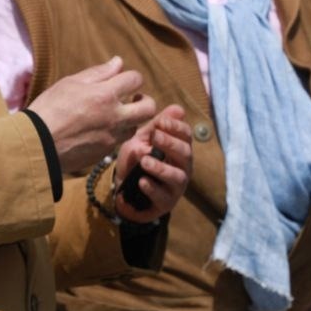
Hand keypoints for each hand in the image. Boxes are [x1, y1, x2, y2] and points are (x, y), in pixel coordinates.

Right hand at [26, 57, 154, 173]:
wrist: (37, 144)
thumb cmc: (49, 108)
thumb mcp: (70, 83)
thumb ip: (98, 73)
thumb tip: (118, 62)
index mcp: (105, 95)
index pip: (135, 79)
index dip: (132, 77)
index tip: (124, 80)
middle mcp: (115, 117)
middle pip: (149, 108)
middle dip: (145, 100)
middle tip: (132, 99)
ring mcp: (112, 138)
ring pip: (136, 127)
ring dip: (130, 119)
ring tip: (114, 116)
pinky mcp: (105, 153)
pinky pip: (119, 141)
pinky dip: (115, 134)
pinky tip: (99, 130)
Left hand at [113, 104, 191, 223]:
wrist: (125, 188)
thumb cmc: (138, 158)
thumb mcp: (143, 139)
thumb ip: (156, 125)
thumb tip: (177, 108)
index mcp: (179, 148)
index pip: (186, 135)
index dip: (176, 127)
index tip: (161, 122)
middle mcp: (182, 166)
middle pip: (185, 153)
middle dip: (171, 144)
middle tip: (155, 137)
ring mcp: (176, 186)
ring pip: (177, 176)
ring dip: (161, 168)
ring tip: (145, 161)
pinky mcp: (166, 202)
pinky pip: (162, 196)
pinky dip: (152, 188)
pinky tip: (142, 181)